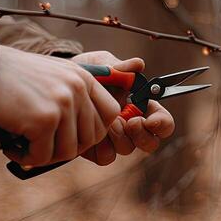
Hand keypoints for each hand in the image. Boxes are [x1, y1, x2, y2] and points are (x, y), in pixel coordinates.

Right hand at [0, 46, 120, 166]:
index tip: (70, 136)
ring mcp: (62, 103)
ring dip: (44, 155)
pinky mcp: (44, 119)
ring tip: (23, 146)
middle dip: (66, 148)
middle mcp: (77, 88)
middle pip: (91, 138)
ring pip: (68, 151)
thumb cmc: (10, 79)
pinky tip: (11, 147)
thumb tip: (91, 134)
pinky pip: (43, 156)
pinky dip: (26, 158)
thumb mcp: (52, 77)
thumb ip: (74, 97)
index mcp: (83, 77)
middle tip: (42, 146)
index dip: (93, 132)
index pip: (110, 113)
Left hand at [71, 51, 175, 165]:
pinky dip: (100, 146)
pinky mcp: (96, 148)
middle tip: (130, 122)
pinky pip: (106, 156)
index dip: (162, 123)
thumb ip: (120, 67)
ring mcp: (113, 138)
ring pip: (127, 149)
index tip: (151, 119)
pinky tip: (90, 130)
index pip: (161, 121)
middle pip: (150, 142)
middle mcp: (130, 124)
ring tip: (103, 121)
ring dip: (118, 136)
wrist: (59, 84)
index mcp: (139, 105)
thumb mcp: (102, 63)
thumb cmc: (86, 71)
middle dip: (143, 135)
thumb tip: (138, 64)